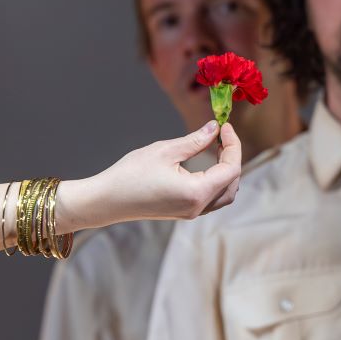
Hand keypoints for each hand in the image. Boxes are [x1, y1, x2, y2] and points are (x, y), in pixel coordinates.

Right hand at [58, 122, 241, 231]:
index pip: (231, 169)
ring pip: (224, 194)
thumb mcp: (165, 150)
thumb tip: (214, 128)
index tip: (224, 126)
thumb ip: (195, 140)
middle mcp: (198, 207)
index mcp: (196, 193)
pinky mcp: (184, 212)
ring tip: (217, 148)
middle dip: (232, 157)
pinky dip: (216, 181)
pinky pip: (212, 199)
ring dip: (226, 171)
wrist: (107, 200)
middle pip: (232, 183)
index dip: (233, 145)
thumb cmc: (130, 175)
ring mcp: (191, 213)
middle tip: (221, 135)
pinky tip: (207, 164)